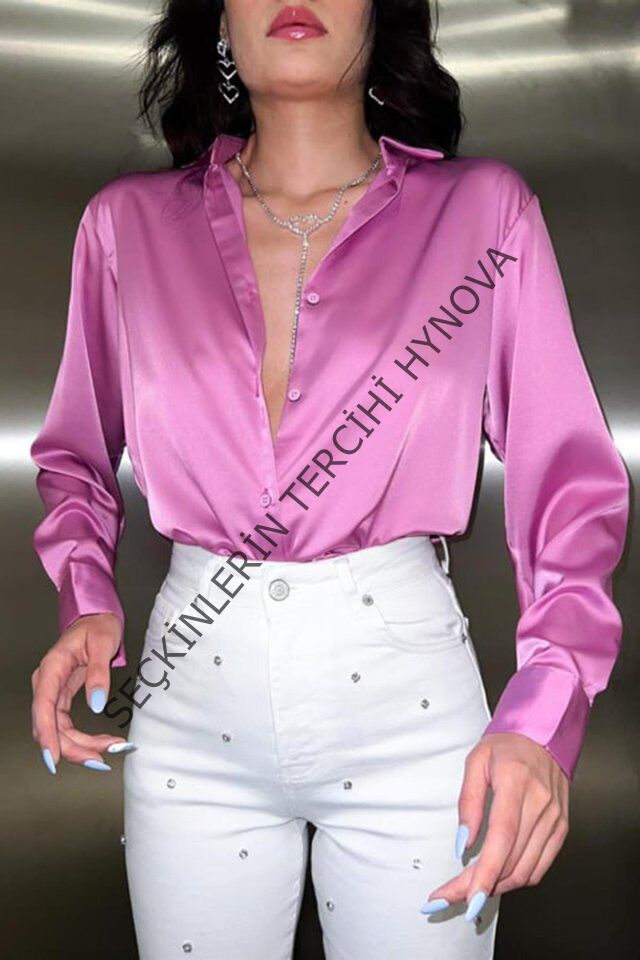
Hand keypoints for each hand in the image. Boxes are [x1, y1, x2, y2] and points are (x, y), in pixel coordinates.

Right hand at [31, 613, 134, 774]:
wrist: (96, 618)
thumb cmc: (98, 625)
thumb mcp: (103, 643)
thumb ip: (98, 673)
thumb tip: (97, 704)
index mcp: (52, 668)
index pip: (43, 707)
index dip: (47, 735)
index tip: (54, 757)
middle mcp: (47, 683)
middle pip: (50, 726)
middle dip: (73, 748)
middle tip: (100, 760)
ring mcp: (53, 692)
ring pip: (59, 730)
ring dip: (80, 747)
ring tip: (108, 752)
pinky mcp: (62, 698)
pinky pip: (67, 725)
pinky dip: (83, 738)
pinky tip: (100, 744)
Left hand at [422, 732, 568, 920]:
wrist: (543, 736)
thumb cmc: (507, 746)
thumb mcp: (475, 762)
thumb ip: (468, 802)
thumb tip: (462, 843)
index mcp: (516, 782)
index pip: (502, 837)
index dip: (485, 873)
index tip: (467, 897)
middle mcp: (540, 803)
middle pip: (510, 860)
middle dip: (479, 886)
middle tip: (451, 896)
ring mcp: (554, 818)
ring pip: (525, 870)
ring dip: (497, 886)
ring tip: (471, 888)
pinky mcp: (561, 829)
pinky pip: (540, 866)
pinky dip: (518, 878)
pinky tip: (499, 876)